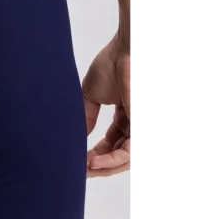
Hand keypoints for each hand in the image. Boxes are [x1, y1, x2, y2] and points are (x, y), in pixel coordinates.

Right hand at [82, 33, 129, 176]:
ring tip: (84, 167)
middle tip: (79, 169)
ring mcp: (140, 126)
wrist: (124, 50)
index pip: (110, 143)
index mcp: (124, 116)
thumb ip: (86, 117)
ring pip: (124, 158)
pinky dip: (110, 160)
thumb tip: (79, 135)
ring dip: (102, 166)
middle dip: (97, 165)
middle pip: (118, 154)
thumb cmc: (111, 65)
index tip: (77, 159)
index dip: (94, 154)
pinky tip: (92, 162)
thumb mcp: (91, 95)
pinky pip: (128, 152)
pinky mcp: (142, 127)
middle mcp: (134, 124)